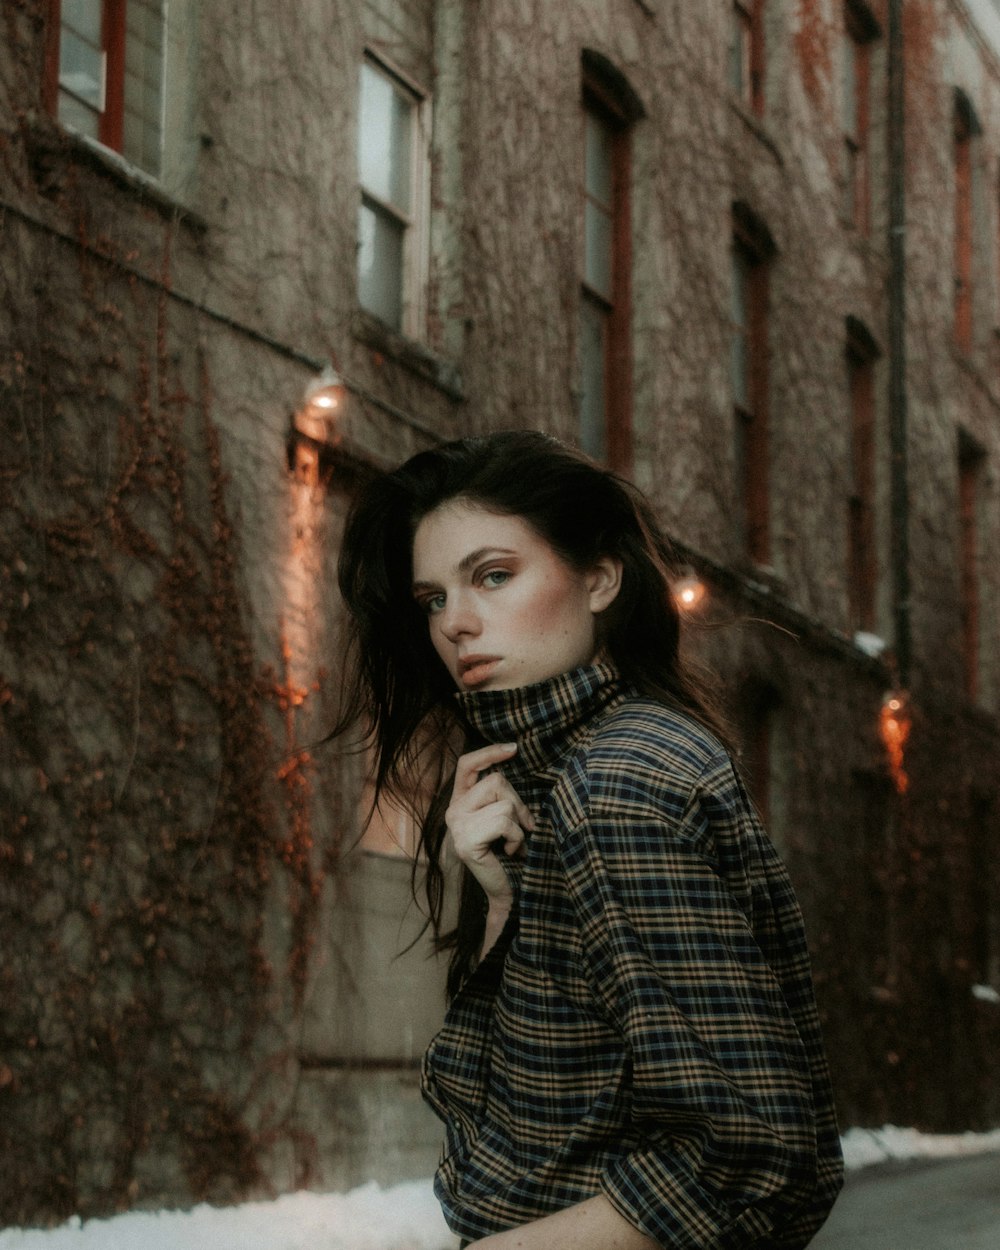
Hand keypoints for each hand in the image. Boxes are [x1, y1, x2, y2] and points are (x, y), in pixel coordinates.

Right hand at [446, 743, 535, 908]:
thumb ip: (502, 794)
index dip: (490, 752)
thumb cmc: (511, 852)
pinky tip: (510, 852)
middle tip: (522, 827)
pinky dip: (517, 838)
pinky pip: (505, 822)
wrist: (509, 891)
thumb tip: (514, 759)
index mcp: (460, 801)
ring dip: (519, 824)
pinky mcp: (466, 840)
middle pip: (496, 781)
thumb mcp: (504, 815)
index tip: (514, 749)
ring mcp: (457, 825)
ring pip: (504, 802)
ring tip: (514, 842)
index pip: (467, 764)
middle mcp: (453, 810)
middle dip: (519, 803)